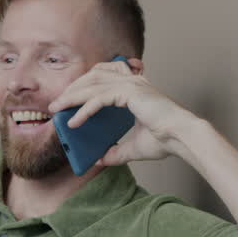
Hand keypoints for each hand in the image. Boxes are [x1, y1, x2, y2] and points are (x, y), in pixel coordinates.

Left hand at [48, 58, 196, 168]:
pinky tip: (73, 122)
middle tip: (56, 104)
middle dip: (72, 89)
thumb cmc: (164, 140)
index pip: (102, 78)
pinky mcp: (129, 93)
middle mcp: (132, 82)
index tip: (68, 98)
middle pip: (93, 77)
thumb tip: (99, 160)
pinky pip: (99, 99)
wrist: (181, 138)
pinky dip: (83, 110)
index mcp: (134, 88)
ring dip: (71, 97)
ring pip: (92, 86)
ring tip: (57, 109)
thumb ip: (115, 152)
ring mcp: (131, 85)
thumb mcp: (133, 148)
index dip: (83, 85)